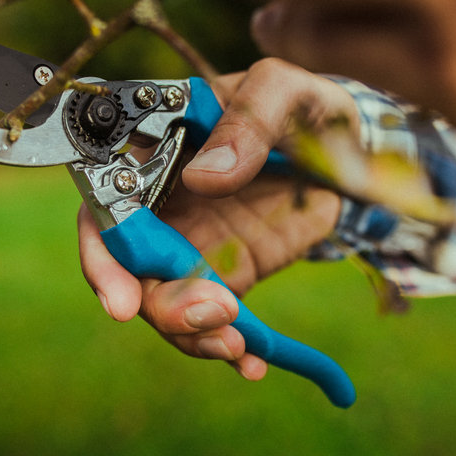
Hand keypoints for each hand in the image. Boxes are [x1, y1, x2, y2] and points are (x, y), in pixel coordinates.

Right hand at [78, 59, 353, 378]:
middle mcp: (160, 208)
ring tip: (236, 343)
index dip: (101, 256)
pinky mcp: (227, 275)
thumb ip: (248, 120)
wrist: (353, 147)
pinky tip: (251, 363)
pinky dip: (228, 347)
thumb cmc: (305, 105)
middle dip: (158, 306)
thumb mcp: (283, 92)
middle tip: (214, 313)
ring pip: (167, 305)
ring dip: (192, 333)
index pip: (102, 209)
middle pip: (130, 271)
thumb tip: (206, 177)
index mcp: (151, 154)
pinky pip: (214, 320)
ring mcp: (191, 247)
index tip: (121, 300)